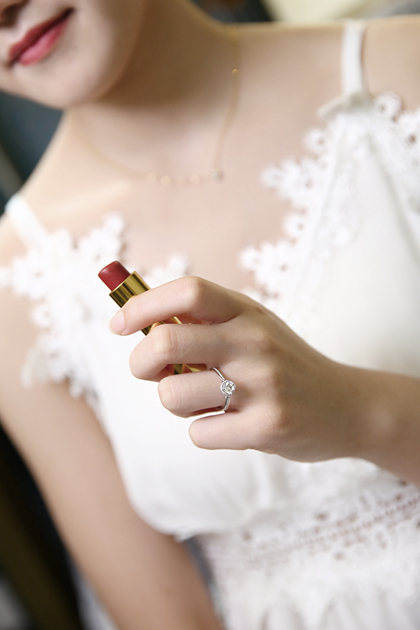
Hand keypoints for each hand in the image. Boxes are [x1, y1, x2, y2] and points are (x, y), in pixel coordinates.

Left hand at [109, 276, 365, 460]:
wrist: (348, 406)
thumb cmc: (285, 365)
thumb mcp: (254, 327)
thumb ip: (206, 321)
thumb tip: (140, 321)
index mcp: (248, 312)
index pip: (187, 291)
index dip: (142, 304)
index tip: (119, 325)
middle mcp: (255, 342)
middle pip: (166, 342)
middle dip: (140, 362)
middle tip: (148, 372)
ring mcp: (262, 385)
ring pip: (173, 396)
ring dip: (174, 402)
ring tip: (203, 402)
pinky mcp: (266, 427)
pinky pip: (199, 432)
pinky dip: (202, 430)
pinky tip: (230, 425)